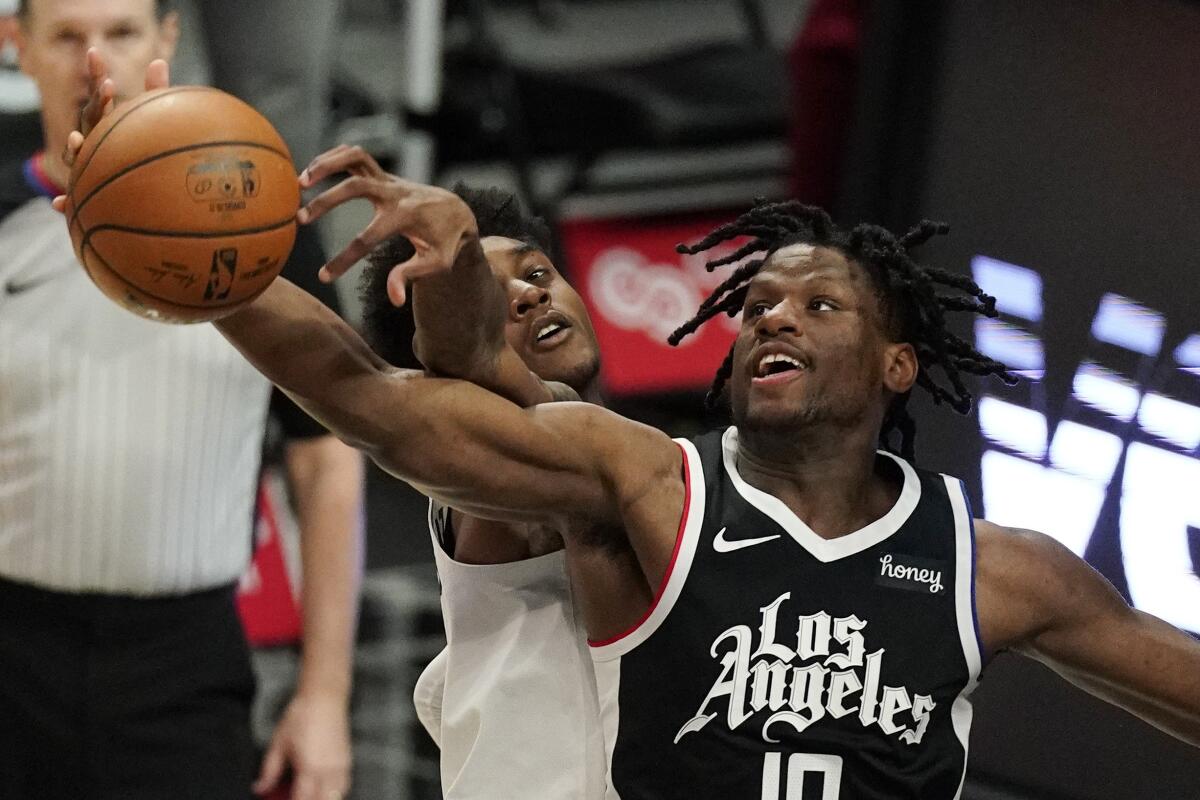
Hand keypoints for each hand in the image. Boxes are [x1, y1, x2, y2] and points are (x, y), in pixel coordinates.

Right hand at [50, 48, 168, 212]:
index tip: (95, 52)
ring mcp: (87, 163)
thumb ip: (154, 93)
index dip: (95, 74)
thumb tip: (159, 60)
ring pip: (76, 156)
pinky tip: (62, 203)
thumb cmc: (142, 153)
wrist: (140, 199)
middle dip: (96, 104)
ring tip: (78, 140)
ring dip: (75, 148)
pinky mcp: (88, 190)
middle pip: (89, 118)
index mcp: (105, 122)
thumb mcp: (149, 124)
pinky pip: (75, 196)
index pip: (99, 95)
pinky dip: (67, 201)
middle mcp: (93, 140)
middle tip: (108, 87)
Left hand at [253, 692, 351, 799]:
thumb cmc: (301, 717)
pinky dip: (334, 793)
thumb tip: (260, 788)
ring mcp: (341, 766)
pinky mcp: (347, 760)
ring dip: (323, 798)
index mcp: (310, 768)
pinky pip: (344, 786)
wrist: (324, 697)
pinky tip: (323, 790)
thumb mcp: (278, 744)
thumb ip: (269, 771)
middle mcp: (328, 771)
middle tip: (296, 797)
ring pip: (336, 796)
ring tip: (309, 794)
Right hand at [297, 145, 478, 305]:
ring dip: (326, 163)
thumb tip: (394, 298)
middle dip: (326, 201)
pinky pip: (356, 155)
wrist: (457, 212)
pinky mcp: (383, 174)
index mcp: (405, 216)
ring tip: (300, 181)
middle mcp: (395, 192)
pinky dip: (333, 156)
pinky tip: (312, 170)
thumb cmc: (446, 243)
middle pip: (356, 187)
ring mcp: (388, 179)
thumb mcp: (436, 264)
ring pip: (355, 157)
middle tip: (300, 220)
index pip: (368, 239)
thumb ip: (412, 276)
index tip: (323, 277)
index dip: (344, 260)